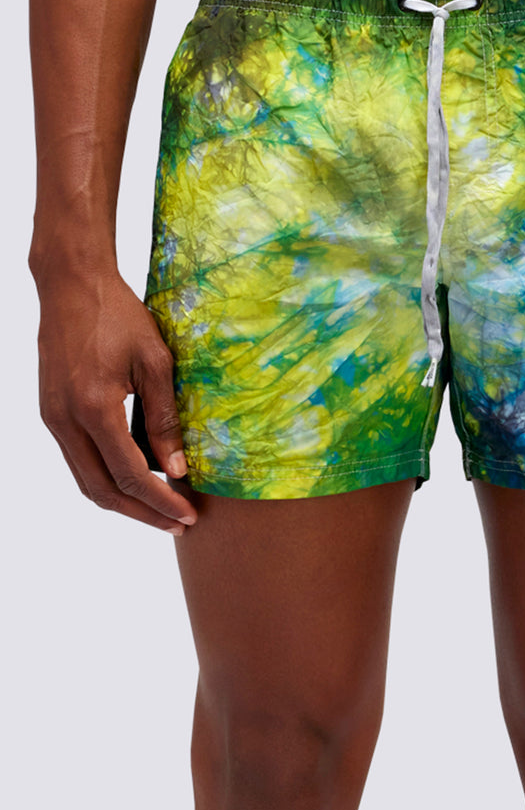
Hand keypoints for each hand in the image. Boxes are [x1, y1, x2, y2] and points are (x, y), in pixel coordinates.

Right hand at [35, 270, 197, 533]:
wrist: (72, 285)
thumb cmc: (119, 316)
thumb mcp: (156, 362)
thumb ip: (165, 418)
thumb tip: (179, 468)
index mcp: (95, 408)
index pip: (131, 475)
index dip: (161, 501)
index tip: (189, 515)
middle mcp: (66, 420)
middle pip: (103, 491)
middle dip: (142, 514)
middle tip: (177, 524)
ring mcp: (53, 418)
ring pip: (85, 480)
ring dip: (122, 501)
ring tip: (159, 510)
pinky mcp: (51, 412)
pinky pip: (77, 460)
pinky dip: (105, 478)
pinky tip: (134, 479)